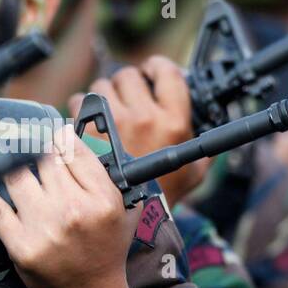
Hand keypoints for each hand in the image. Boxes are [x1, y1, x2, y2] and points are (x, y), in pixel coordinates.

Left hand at [0, 124, 138, 287]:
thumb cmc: (104, 253)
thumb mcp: (121, 210)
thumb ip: (102, 175)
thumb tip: (71, 137)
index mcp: (101, 199)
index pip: (74, 151)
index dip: (60, 137)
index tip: (53, 133)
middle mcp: (73, 210)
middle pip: (45, 159)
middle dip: (37, 150)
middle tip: (30, 145)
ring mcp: (43, 227)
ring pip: (18, 175)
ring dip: (13, 166)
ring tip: (11, 163)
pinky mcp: (19, 244)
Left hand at [69, 56, 207, 204]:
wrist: (128, 221)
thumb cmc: (161, 196)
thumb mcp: (195, 171)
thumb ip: (201, 145)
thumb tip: (210, 126)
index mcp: (173, 122)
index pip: (166, 72)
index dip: (156, 66)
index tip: (150, 70)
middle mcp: (143, 118)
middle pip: (126, 76)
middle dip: (125, 85)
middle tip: (125, 100)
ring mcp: (112, 125)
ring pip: (99, 88)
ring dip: (100, 98)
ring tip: (105, 117)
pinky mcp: (85, 134)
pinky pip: (77, 105)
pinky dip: (79, 113)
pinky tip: (87, 126)